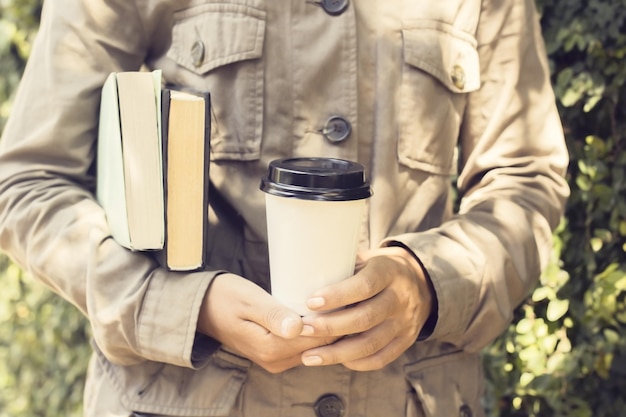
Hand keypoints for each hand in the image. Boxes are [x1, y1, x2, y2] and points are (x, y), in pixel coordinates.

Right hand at [197, 273, 337, 372]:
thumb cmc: (225, 297)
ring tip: (338, 298)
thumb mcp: (250, 301)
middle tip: (347, 293)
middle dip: (336, 322)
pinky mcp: (277, 354)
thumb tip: (298, 328)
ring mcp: (277, 360)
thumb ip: (274, 316)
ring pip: (315, 346)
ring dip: (328, 326)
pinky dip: (316, 330)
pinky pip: (305, 345)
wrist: (202, 308)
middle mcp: (276, 361)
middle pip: (320, 344)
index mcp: (271, 349)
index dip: (337, 317)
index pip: (318, 337)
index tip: (347, 293)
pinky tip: (322, 310)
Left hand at [299, 246, 433, 370]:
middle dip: (330, 326)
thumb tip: (302, 274)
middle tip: (302, 329)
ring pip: (371, 344)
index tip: (310, 302)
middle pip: (365, 318)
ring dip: (336, 353)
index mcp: (389, 271)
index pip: (365, 285)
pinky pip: (381, 358)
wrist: (421, 282)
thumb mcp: (366, 258)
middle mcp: (400, 298)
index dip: (337, 295)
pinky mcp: (406, 341)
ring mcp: (405, 322)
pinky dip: (356, 362)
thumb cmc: (378, 269)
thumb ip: (342, 267)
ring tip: (308, 356)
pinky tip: (334, 360)